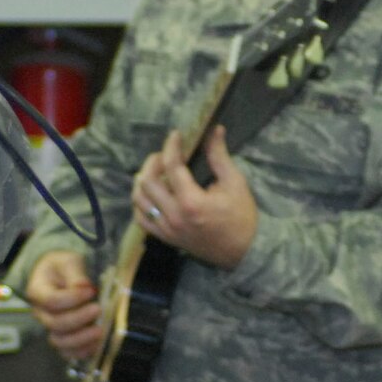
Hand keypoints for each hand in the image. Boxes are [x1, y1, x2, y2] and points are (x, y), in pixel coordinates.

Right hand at [24, 250, 103, 362]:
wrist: (60, 275)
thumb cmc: (63, 267)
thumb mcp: (69, 261)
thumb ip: (75, 274)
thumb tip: (84, 287)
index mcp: (38, 291)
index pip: (52, 301)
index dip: (72, 299)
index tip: (91, 290)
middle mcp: (41, 313)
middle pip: (55, 324)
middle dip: (79, 319)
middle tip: (98, 309)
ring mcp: (50, 327)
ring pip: (60, 342)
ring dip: (81, 339)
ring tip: (100, 330)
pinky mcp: (63, 337)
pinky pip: (68, 352)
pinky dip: (82, 351)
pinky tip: (97, 343)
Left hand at [132, 126, 257, 269]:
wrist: (243, 252)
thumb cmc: (242, 217)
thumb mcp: (235, 183)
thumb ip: (219, 156)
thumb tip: (214, 130)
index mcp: (192, 202)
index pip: (172, 166)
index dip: (171, 146)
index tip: (176, 135)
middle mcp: (174, 216)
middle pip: (147, 182)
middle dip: (153, 162)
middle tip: (165, 155)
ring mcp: (167, 229)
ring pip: (138, 200)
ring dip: (143, 181)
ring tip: (156, 172)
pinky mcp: (165, 237)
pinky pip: (141, 218)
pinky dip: (141, 203)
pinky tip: (152, 194)